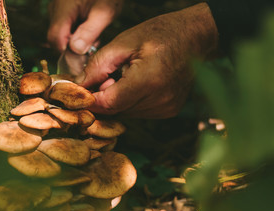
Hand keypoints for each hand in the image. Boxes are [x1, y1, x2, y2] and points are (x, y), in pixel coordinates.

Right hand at [47, 0, 122, 53]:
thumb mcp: (104, 12)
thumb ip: (89, 32)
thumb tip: (75, 50)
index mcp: (63, 10)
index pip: (56, 40)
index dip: (67, 54)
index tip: (82, 61)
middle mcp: (55, 10)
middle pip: (57, 40)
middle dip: (73, 50)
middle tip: (92, 48)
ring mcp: (58, 10)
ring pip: (61, 35)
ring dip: (76, 42)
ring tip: (95, 37)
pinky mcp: (63, 11)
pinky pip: (65, 28)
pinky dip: (77, 34)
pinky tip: (91, 31)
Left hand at [75, 3, 218, 117]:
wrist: (195, 38)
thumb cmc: (160, 34)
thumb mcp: (124, 42)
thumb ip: (98, 65)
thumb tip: (78, 85)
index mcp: (148, 80)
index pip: (108, 103)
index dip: (90, 99)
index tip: (81, 90)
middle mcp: (159, 100)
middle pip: (116, 111)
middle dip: (103, 97)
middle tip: (107, 76)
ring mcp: (166, 108)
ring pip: (126, 113)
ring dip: (118, 100)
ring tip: (125, 77)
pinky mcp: (169, 110)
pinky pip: (139, 112)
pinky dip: (131, 102)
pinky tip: (136, 84)